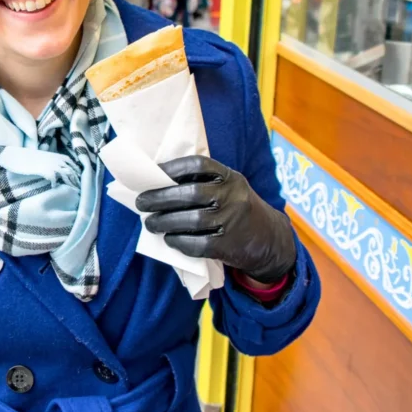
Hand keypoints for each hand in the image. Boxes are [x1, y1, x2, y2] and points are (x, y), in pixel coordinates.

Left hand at [137, 156, 296, 283]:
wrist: (270, 240)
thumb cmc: (238, 211)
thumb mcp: (230, 189)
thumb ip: (204, 184)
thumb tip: (159, 185)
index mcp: (231, 177)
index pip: (199, 165)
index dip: (173, 168)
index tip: (153, 173)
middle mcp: (233, 196)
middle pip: (190, 193)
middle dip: (160, 198)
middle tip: (142, 202)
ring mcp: (232, 221)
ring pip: (192, 220)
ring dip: (165, 222)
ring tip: (151, 223)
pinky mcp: (229, 245)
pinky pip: (198, 244)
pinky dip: (179, 242)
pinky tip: (170, 240)